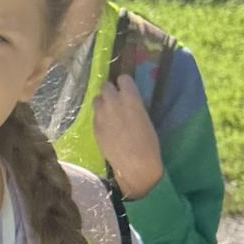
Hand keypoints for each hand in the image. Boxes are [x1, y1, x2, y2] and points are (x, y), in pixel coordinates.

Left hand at [91, 75, 163, 197]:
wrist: (135, 164)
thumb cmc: (148, 142)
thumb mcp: (145, 117)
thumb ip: (133, 105)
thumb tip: (128, 101)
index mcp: (131, 98)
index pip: (123, 78)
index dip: (124, 84)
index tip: (126, 89)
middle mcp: (113, 102)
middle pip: (105, 85)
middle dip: (110, 91)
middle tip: (115, 101)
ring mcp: (101, 114)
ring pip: (96, 99)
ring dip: (102, 103)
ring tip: (109, 113)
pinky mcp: (94, 126)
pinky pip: (94, 115)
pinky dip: (99, 117)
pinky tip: (106, 127)